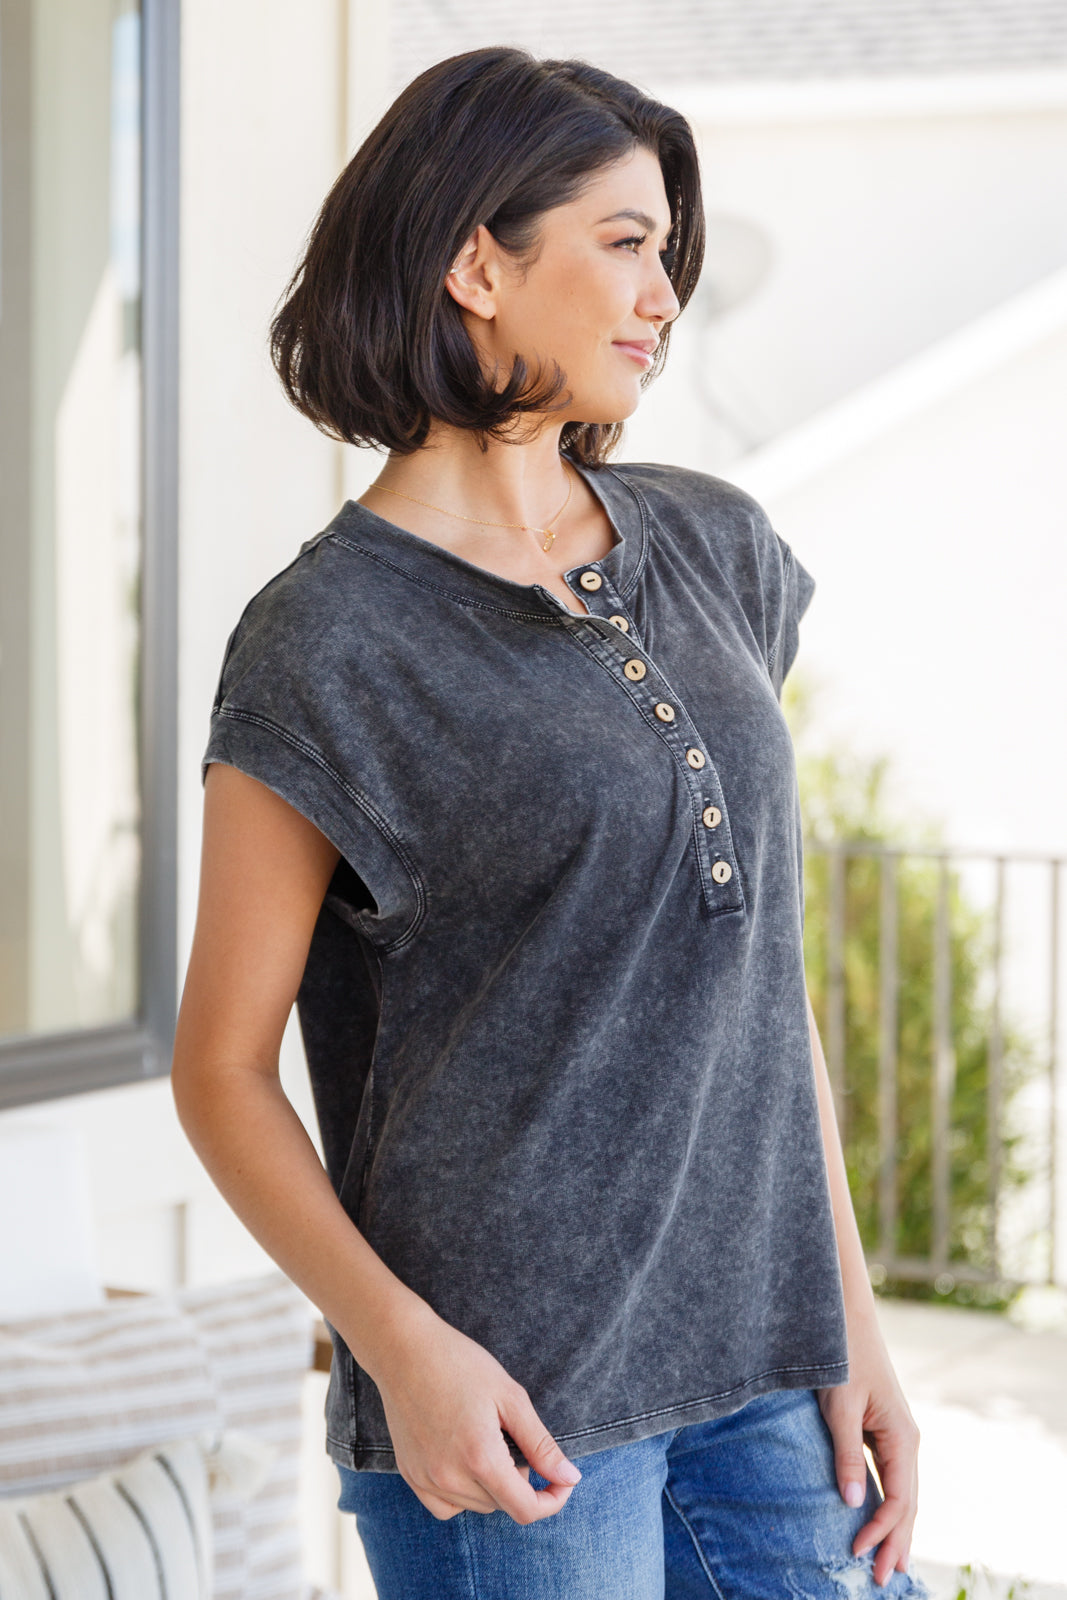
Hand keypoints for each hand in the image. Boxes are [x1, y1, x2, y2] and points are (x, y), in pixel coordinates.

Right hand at [370, 1302, 582, 1522]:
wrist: (403, 1349)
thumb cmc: (460, 1363)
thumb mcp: (510, 1397)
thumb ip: (540, 1444)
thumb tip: (570, 1478)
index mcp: (481, 1458)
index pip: (525, 1509)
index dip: (551, 1501)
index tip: (562, 1481)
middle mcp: (450, 1478)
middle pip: (502, 1505)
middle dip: (521, 1482)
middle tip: (514, 1440)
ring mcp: (426, 1479)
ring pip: (475, 1507)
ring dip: (493, 1488)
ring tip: (489, 1443)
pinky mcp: (410, 1475)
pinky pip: (445, 1506)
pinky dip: (463, 1496)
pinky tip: (464, 1463)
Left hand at [816, 1316, 919, 1585]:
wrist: (845, 1319)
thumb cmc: (841, 1358)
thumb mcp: (839, 1406)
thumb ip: (846, 1454)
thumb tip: (850, 1502)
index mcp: (902, 1437)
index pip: (899, 1499)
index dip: (880, 1530)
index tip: (858, 1552)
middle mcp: (907, 1440)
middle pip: (907, 1503)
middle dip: (896, 1542)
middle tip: (883, 1580)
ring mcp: (898, 1436)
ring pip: (903, 1493)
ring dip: (896, 1528)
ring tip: (888, 1562)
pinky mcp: (884, 1431)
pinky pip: (893, 1478)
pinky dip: (889, 1504)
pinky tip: (881, 1520)